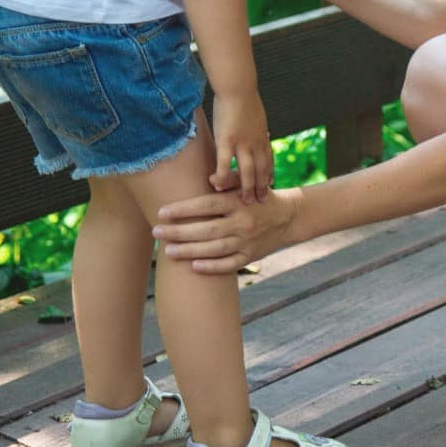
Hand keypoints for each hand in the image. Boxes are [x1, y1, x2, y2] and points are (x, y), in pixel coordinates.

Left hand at [154, 186, 301, 273]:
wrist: (289, 217)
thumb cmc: (257, 198)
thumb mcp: (247, 184)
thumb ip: (229, 179)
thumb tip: (210, 179)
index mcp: (238, 202)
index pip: (206, 206)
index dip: (183, 209)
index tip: (162, 212)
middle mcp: (243, 222)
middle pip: (206, 230)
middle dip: (179, 232)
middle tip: (157, 232)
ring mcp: (247, 241)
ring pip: (214, 249)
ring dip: (189, 251)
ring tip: (168, 252)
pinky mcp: (251, 256)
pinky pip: (229, 265)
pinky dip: (212, 267)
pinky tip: (194, 267)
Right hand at [210, 90, 271, 202]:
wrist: (238, 87)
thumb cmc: (243, 95)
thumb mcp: (255, 113)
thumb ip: (255, 124)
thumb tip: (256, 127)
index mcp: (262, 135)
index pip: (269, 159)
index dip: (270, 172)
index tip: (271, 184)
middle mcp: (255, 143)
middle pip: (262, 169)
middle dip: (263, 186)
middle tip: (262, 201)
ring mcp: (242, 143)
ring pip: (247, 172)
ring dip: (247, 188)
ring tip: (246, 201)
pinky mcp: (226, 141)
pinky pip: (224, 164)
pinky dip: (222, 177)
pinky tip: (218, 186)